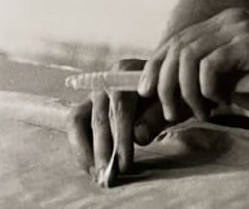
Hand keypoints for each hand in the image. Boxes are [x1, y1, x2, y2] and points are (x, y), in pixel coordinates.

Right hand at [66, 58, 168, 183]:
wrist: (166, 84)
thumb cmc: (170, 93)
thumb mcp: (172, 103)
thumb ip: (156, 117)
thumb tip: (138, 137)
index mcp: (127, 71)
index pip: (119, 106)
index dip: (120, 137)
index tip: (125, 164)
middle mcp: (106, 79)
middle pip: (99, 117)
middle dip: (103, 151)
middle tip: (111, 177)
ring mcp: (94, 93)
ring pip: (78, 122)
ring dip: (86, 152)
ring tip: (98, 176)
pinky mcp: (87, 107)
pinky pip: (76, 127)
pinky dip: (81, 149)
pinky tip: (92, 169)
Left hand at [137, 8, 248, 120]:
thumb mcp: (230, 83)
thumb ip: (201, 81)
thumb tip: (161, 97)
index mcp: (224, 22)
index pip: (177, 40)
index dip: (155, 66)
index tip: (146, 92)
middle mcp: (230, 18)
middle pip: (177, 47)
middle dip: (165, 83)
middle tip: (172, 112)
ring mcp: (240, 27)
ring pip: (189, 57)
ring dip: (187, 92)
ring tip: (201, 111)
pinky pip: (210, 66)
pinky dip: (207, 90)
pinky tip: (220, 104)